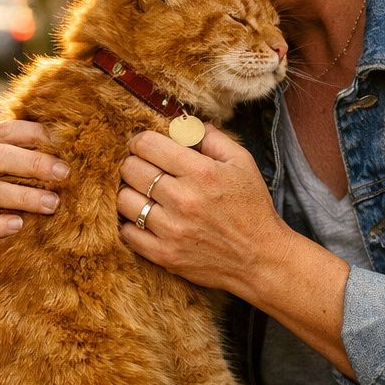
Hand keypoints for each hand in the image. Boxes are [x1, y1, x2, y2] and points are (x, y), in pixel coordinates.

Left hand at [116, 126, 287, 294]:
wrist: (260, 259)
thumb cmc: (252, 208)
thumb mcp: (242, 163)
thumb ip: (213, 138)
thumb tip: (186, 125)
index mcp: (201, 172)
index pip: (147, 145)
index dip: (140, 141)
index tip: (143, 146)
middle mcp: (183, 199)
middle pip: (130, 169)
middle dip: (133, 163)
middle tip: (142, 168)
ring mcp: (172, 230)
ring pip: (124, 200)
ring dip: (129, 193)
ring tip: (141, 193)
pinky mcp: (165, 255)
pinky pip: (127, 233)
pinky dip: (130, 223)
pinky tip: (143, 218)